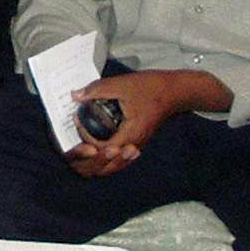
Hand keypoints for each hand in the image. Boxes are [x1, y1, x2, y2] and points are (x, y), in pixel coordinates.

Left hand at [64, 69, 231, 177]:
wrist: (173, 91)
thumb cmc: (151, 88)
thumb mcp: (121, 84)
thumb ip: (97, 90)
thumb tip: (76, 96)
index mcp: (130, 133)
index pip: (102, 149)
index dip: (86, 139)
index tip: (78, 121)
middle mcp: (134, 144)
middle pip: (107, 166)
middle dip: (89, 158)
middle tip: (77, 140)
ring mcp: (136, 144)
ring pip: (114, 165)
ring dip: (97, 159)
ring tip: (84, 143)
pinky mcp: (137, 141)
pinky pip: (119, 158)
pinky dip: (107, 156)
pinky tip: (97, 144)